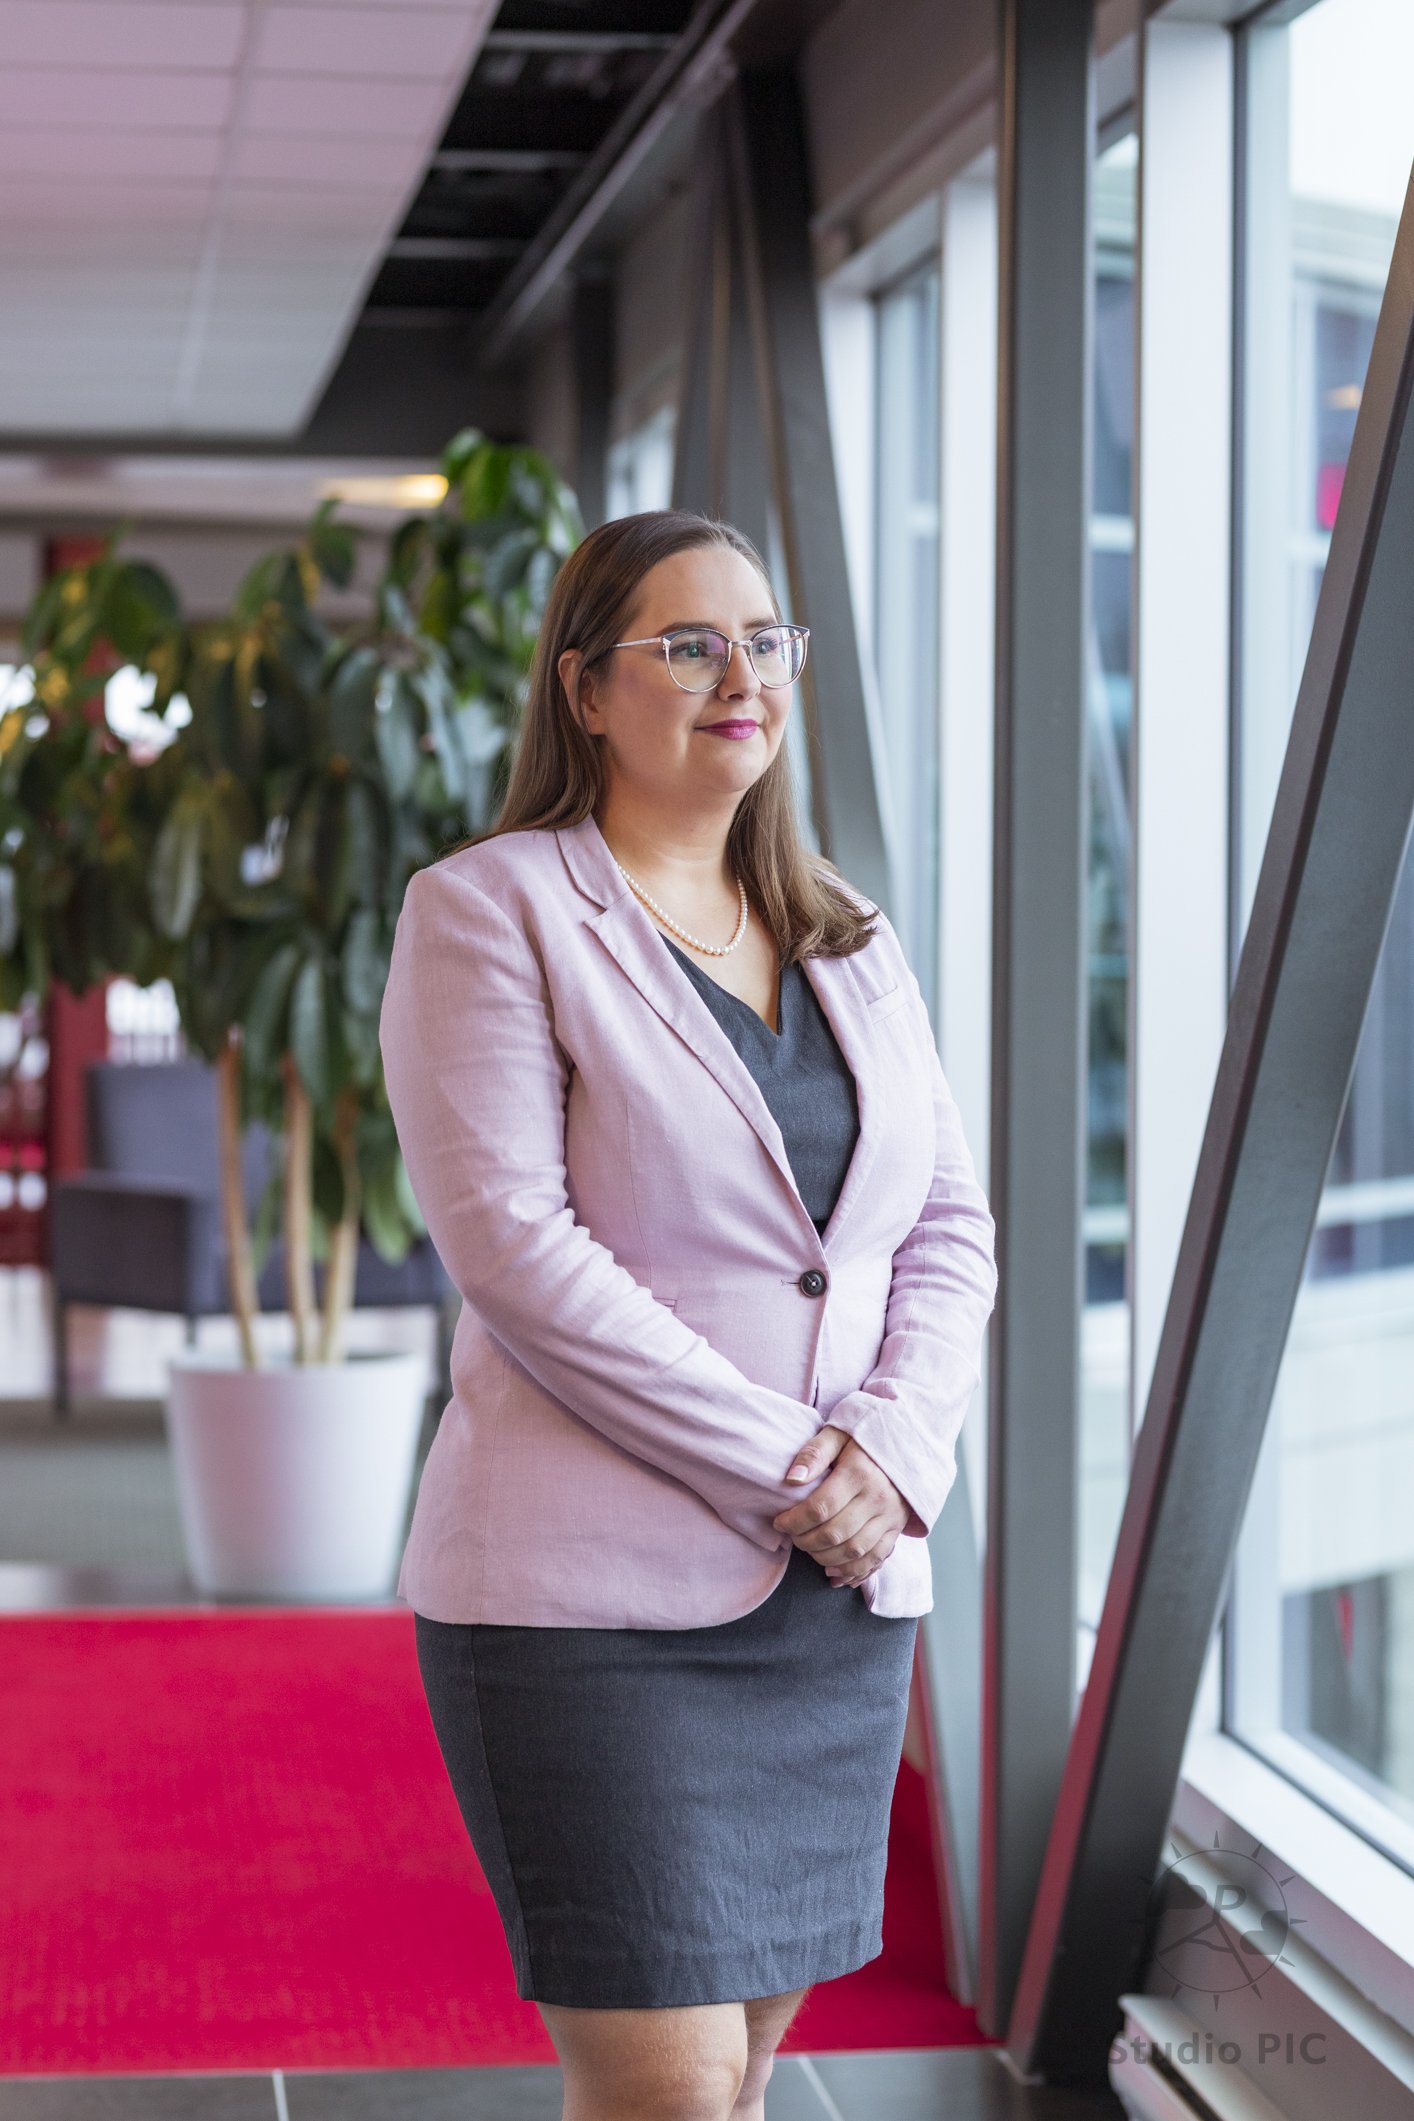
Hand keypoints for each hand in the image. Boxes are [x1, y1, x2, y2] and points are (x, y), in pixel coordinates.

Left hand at [772, 1425, 910, 1588]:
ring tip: (809, 1550)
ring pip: (854, 1551)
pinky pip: (875, 1559)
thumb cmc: (864, 1439)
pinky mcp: (896, 1529)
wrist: (907, 1444)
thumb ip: (814, 1453)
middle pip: (835, 1534)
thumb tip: (792, 1479)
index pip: (820, 1508)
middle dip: (805, 1541)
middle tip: (793, 1537)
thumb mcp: (838, 1433)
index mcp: (859, 1472)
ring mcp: (890, 1517)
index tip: (780, 1522)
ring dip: (825, 1559)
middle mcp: (877, 1498)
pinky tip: (833, 1574)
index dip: (794, 1521)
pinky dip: (853, 1572)